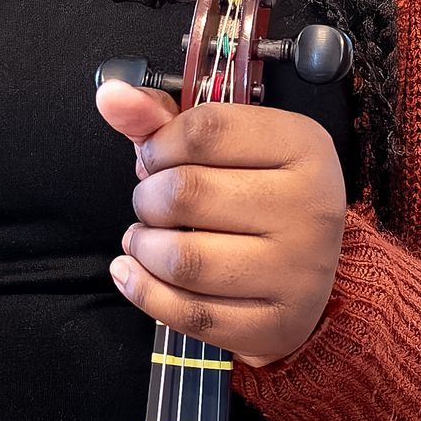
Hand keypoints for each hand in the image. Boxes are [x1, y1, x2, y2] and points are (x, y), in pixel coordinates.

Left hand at [96, 77, 346, 367]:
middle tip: (152, 202)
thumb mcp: (223, 143)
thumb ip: (162, 116)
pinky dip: (144, 291)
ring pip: (184, 260)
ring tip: (144, 238)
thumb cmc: (257, 191)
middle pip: (187, 193)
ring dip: (144, 246)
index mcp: (303, 145)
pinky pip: (190, 314)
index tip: (155, 157)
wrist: (308, 270)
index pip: (206, 129)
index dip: (160, 142)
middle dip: (148, 197)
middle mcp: (310, 206)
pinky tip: (134, 271)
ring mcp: (297, 271)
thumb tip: (110, 95)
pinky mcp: (276, 325)